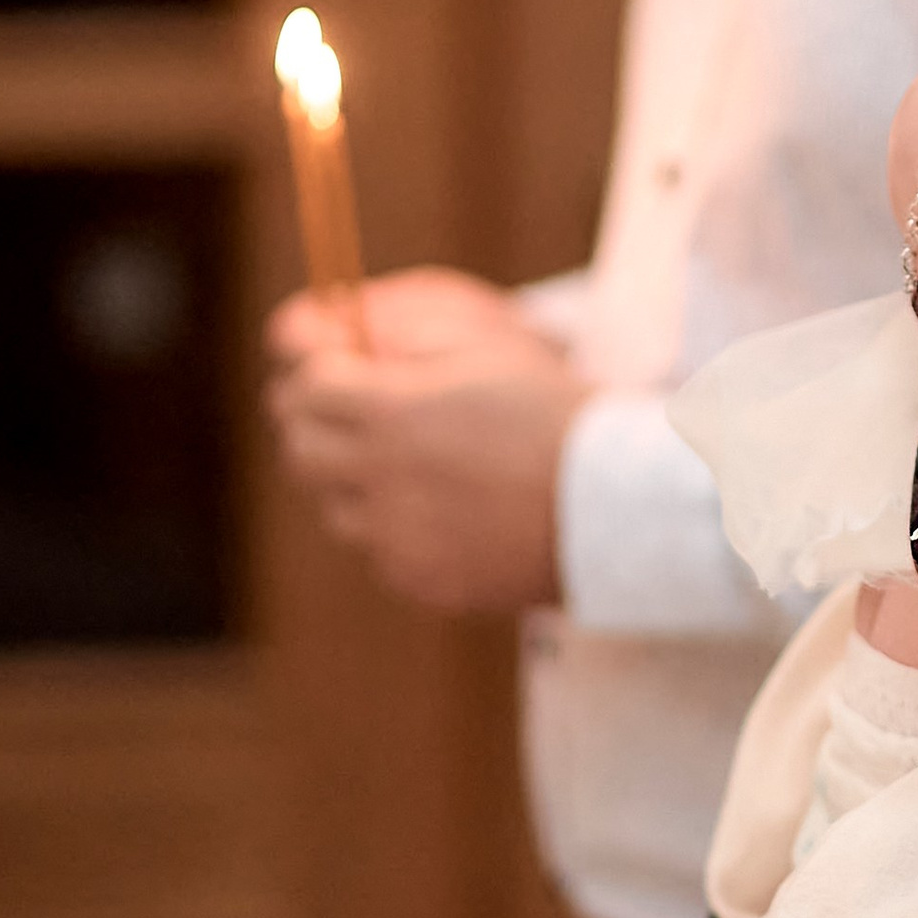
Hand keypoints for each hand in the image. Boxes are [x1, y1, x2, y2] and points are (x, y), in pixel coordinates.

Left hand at [263, 274, 589, 612]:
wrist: (617, 505)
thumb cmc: (557, 413)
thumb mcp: (488, 348)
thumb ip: (402, 338)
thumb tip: (335, 338)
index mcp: (395, 411)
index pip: (304, 391)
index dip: (312, 378)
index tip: (333, 376)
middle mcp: (384, 477)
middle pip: (300, 454)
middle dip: (315, 429)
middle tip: (351, 420)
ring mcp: (399, 536)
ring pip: (336, 509)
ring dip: (356, 485)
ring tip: (416, 471)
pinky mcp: (422, 580)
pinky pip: (382, 553)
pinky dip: (399, 531)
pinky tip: (452, 514)